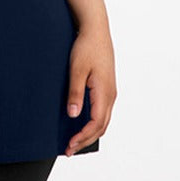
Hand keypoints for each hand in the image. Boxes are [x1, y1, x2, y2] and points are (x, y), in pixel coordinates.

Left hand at [65, 24, 116, 155]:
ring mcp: (110, 92)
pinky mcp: (106, 88)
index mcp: (105, 93)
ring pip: (103, 121)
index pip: (96, 124)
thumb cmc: (86, 48)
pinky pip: (102, 112)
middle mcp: (110, 95)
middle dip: (85, 140)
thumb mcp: (77, 70)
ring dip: (89, 133)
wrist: (96, 30)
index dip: (82, 137)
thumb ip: (76, 93)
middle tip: (69, 150)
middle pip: (101, 127)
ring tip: (74, 141)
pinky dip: (93, 123)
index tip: (69, 145)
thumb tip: (73, 115)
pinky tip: (81, 124)